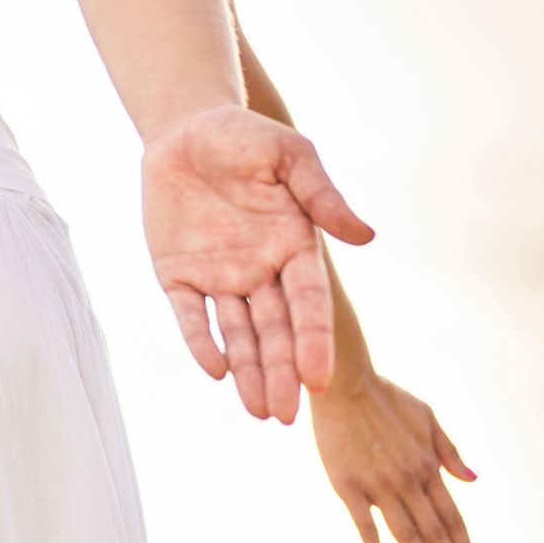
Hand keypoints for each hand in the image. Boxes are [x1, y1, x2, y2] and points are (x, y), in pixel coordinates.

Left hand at [141, 104, 374, 422]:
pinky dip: (201, 341)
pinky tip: (216, 369)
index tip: (317, 378)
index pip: (308, 304)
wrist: (187, 127)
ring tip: (260, 411)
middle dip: (282, 373)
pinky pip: (190, 315)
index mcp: (294, 248)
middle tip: (285, 415)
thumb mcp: (289, 156)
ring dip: (249, 372)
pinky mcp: (178, 274)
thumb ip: (321, 195)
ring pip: (238, 334)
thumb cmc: (246, 137)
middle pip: (276, 331)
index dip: (313, 341)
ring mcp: (219, 276)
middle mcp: (261, 271)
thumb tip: (365, 237)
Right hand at [310, 371, 479, 542]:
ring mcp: (379, 486)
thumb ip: (448, 451)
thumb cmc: (384, 396)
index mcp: (427, 466)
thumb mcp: (426, 416)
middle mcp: (408, 481)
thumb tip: (472, 479)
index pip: (453, 519)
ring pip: (408, 537)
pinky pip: (367, 529)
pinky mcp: (349, 487)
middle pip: (436, 534)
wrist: (342, 382)